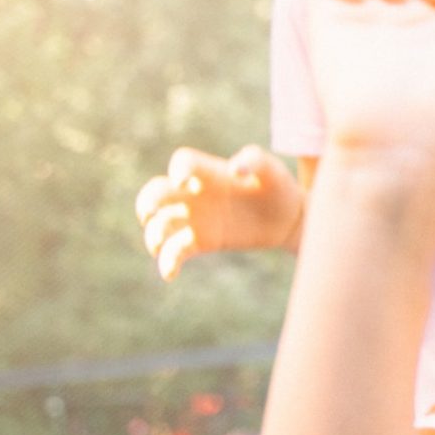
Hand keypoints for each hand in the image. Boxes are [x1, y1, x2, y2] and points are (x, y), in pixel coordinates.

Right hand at [134, 145, 305, 279]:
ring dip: (153, 234)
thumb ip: (253, 160)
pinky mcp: (202, 241)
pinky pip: (176, 250)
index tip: (182, 182)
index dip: (177, 170)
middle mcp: (195, 193)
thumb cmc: (276, 185)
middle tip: (149, 212)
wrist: (287, 217)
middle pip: (158, 192)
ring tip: (157, 246)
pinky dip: (167, 262)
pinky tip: (169, 274)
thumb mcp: (271, 168)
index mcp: (208, 171)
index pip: (183, 162)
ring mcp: (196, 218)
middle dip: (147, 201)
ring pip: (161, 223)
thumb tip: (234, 169)